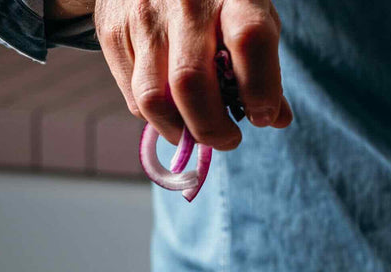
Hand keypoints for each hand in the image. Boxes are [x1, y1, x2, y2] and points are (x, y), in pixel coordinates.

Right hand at [92, 0, 291, 148]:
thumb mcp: (248, 14)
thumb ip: (263, 64)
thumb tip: (276, 118)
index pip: (249, 40)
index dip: (260, 89)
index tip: (262, 116)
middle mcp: (185, 0)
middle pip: (191, 83)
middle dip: (212, 129)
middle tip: (227, 139)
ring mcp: (143, 15)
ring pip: (154, 100)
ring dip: (178, 131)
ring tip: (194, 132)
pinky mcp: (113, 32)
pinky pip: (133, 98)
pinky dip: (156, 116)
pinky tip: (171, 107)